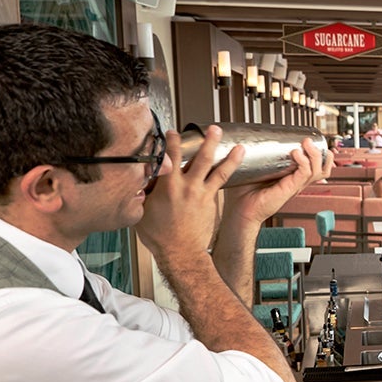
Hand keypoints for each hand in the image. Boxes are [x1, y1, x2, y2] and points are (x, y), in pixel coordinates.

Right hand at [137, 125, 243, 264]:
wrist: (180, 253)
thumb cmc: (160, 236)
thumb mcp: (143, 210)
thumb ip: (145, 192)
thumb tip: (141, 182)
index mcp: (169, 186)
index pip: (170, 155)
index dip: (172, 140)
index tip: (173, 132)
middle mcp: (188, 187)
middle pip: (201, 158)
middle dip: (209, 140)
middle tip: (214, 128)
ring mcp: (203, 195)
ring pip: (219, 170)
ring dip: (230, 157)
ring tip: (240, 146)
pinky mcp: (212, 203)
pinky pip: (220, 185)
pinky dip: (227, 174)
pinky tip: (232, 168)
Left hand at [222, 135, 331, 227]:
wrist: (240, 209)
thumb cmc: (244, 192)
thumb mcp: (254, 168)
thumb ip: (257, 154)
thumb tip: (251, 136)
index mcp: (292, 177)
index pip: (315, 166)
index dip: (320, 154)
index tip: (312, 140)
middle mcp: (297, 181)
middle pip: (322, 168)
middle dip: (320, 152)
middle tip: (308, 141)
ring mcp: (295, 185)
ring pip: (318, 171)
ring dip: (315, 155)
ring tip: (306, 144)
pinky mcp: (290, 189)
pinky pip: (305, 174)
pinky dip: (304, 162)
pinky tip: (296, 154)